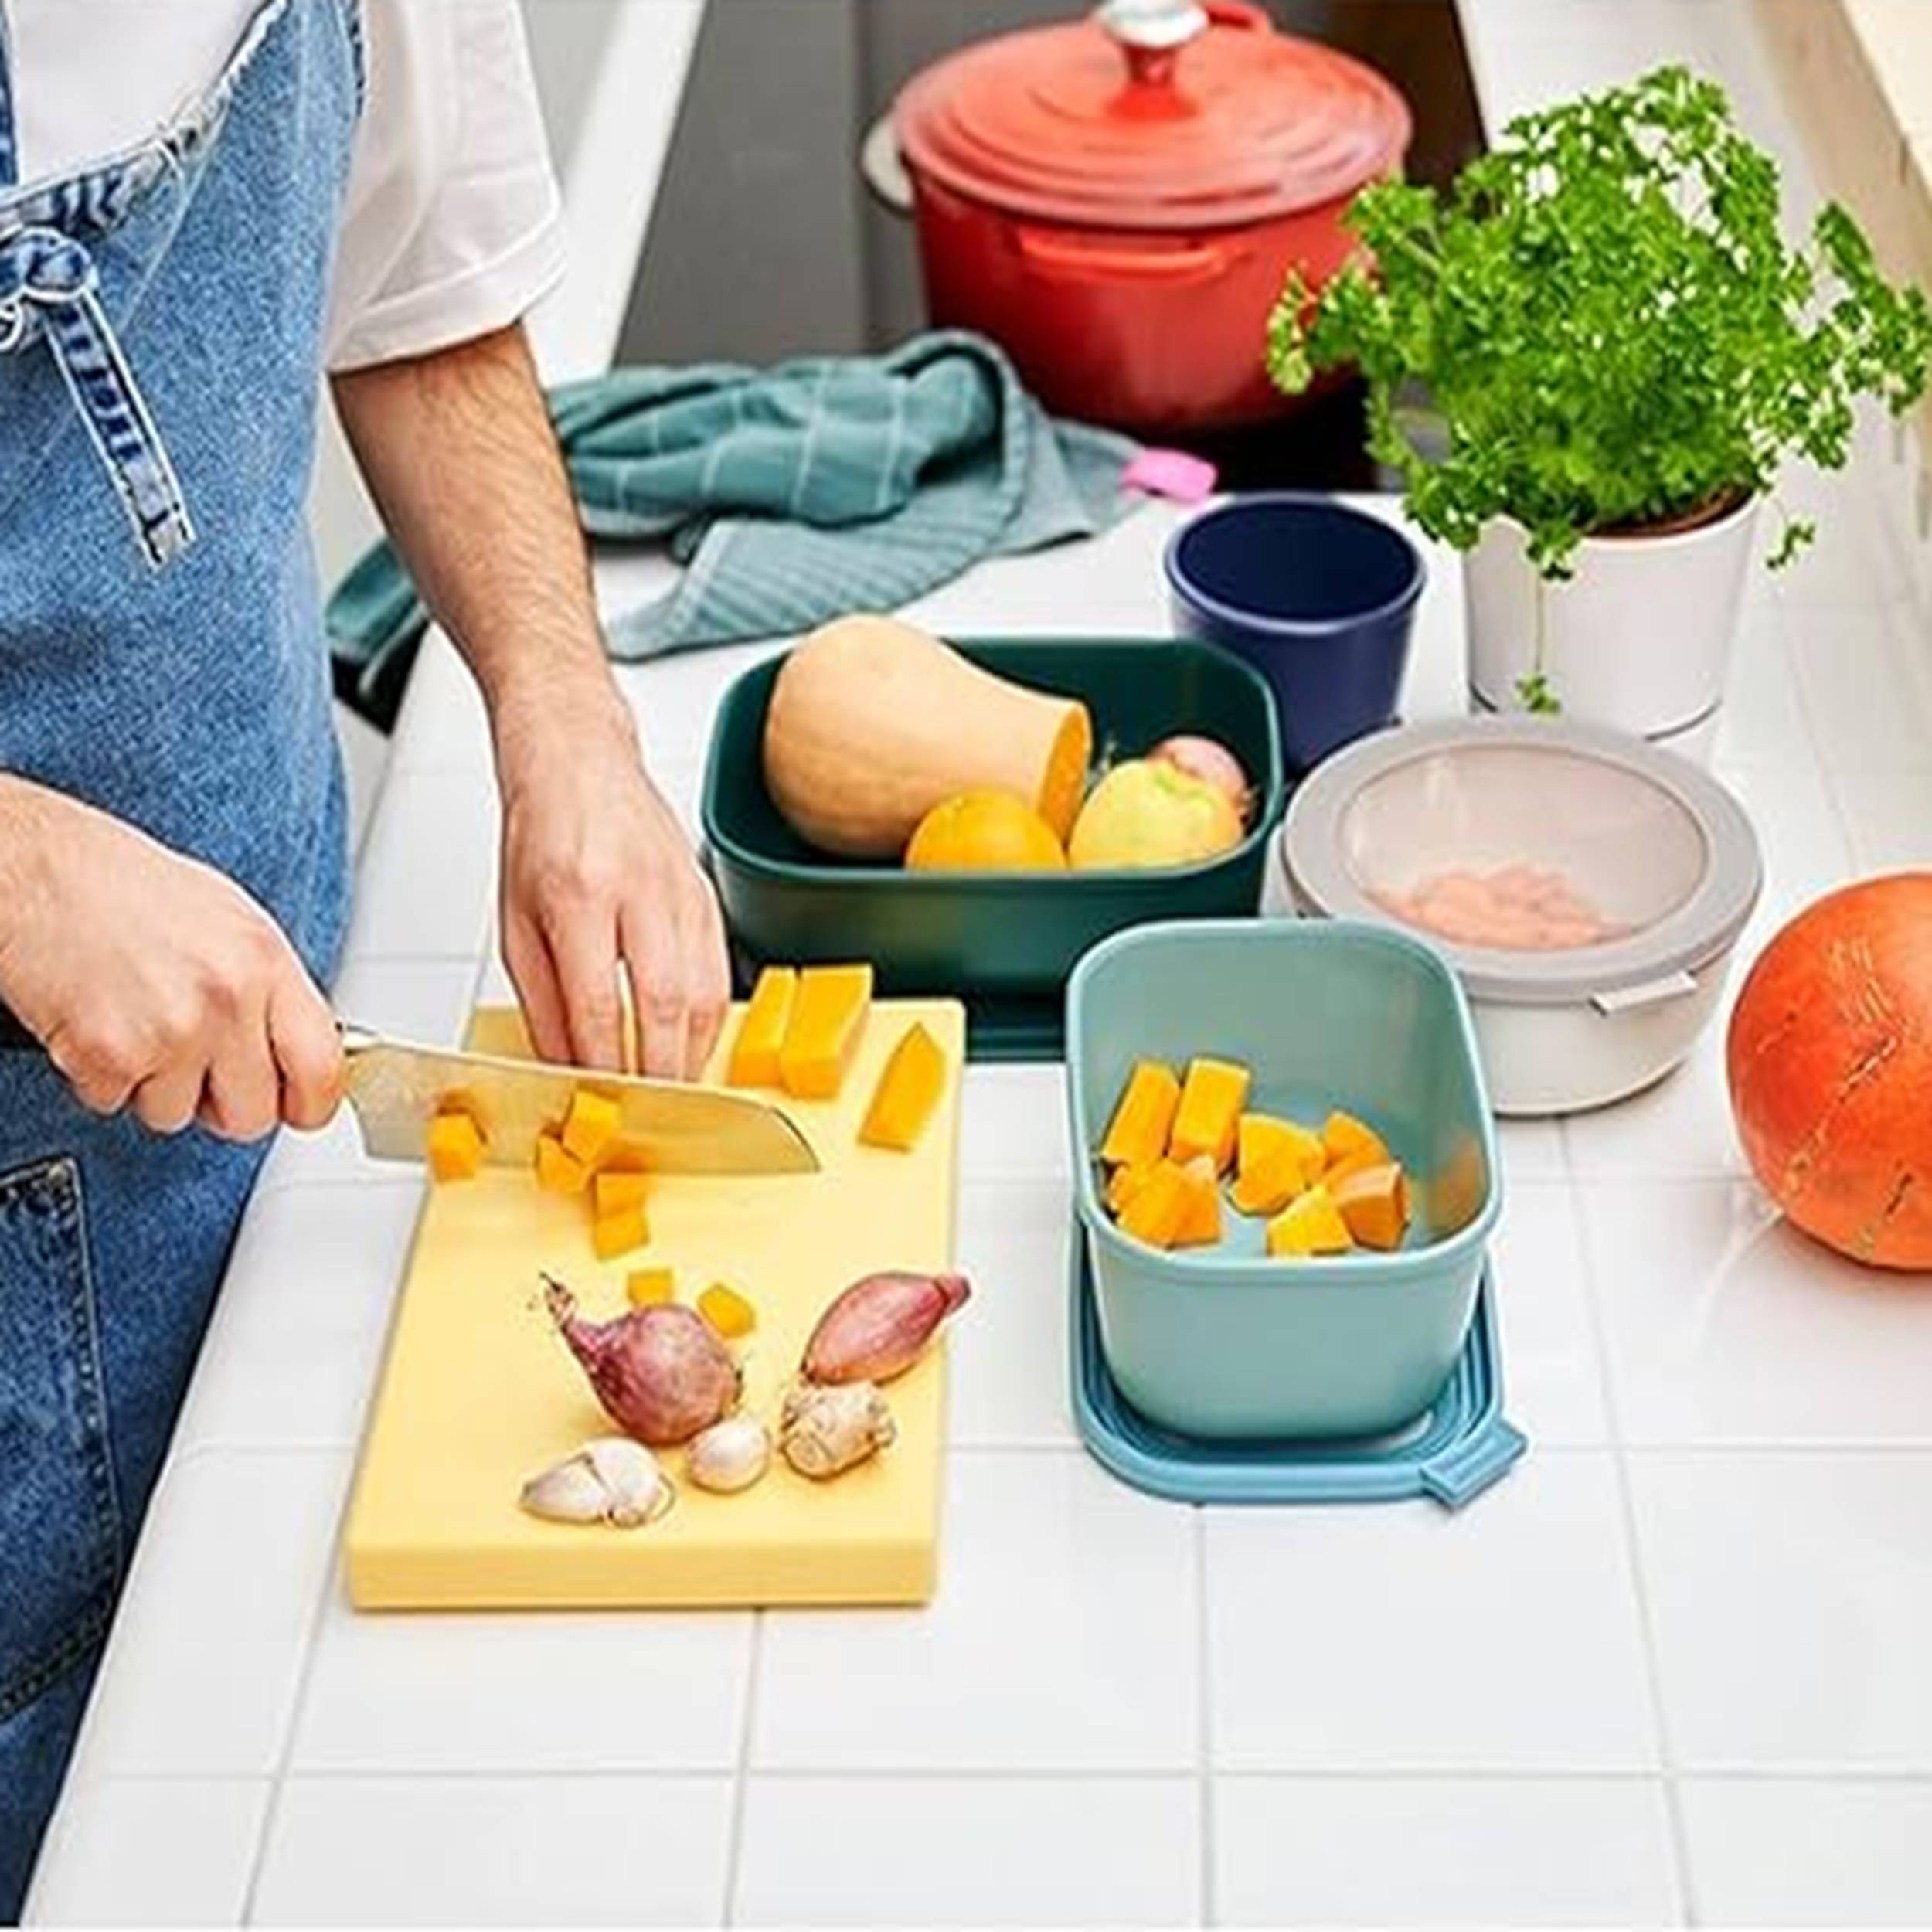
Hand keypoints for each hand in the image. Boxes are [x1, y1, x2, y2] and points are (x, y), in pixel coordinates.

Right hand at [0, 781, 342, 1137]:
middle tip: (193, 1064)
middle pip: (253, 1115)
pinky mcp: (109, 1055)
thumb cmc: (124, 887)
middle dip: (220, 1103)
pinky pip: (116, 1104)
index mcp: (265, 962)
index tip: (294, 1108)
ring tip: (134, 1021)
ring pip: (177, 1116)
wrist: (35, 869)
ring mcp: (171, 1029)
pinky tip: (96, 1023)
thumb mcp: (229, 924)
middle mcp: (228, 997)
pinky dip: (99, 1077)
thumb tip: (294, 1050)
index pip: (322, 1070)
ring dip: (152, 1085)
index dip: (307, 1104)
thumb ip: (269, 992)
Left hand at [496, 694, 730, 1078]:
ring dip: (693, 1053)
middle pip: (664, 1002)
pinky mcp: (706, 893)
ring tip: (673, 1089)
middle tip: (647, 1114)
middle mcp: (637, 889)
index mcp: (576, 893)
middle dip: (660, 1071)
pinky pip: (719, 970)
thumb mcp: (513, 920)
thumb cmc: (540, 833)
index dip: (604, 1064)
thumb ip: (540, 1000)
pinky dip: (709, 1019)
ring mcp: (680, 890)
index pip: (598, 1002)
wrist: (578, 758)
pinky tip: (691, 1043)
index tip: (600, 1102)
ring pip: (705, 990)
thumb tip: (564, 1067)